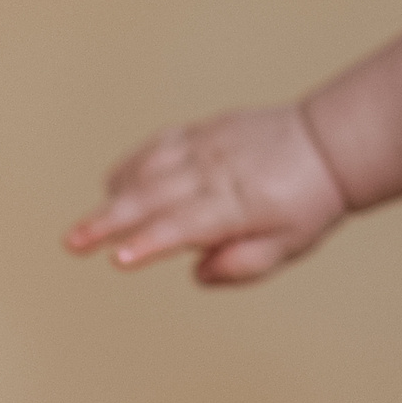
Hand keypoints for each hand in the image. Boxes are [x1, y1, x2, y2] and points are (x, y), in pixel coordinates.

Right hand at [65, 104, 349, 282]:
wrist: (329, 144)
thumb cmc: (309, 202)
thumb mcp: (289, 245)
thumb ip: (243, 263)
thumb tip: (196, 272)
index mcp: (238, 205)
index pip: (184, 227)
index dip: (149, 244)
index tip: (117, 260)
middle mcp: (216, 172)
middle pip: (152, 197)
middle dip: (108, 221)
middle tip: (72, 243)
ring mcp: (206, 147)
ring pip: (148, 168)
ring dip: (114, 196)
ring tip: (90, 225)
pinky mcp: (202, 130)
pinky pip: (157, 145)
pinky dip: (131, 165)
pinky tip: (114, 184)